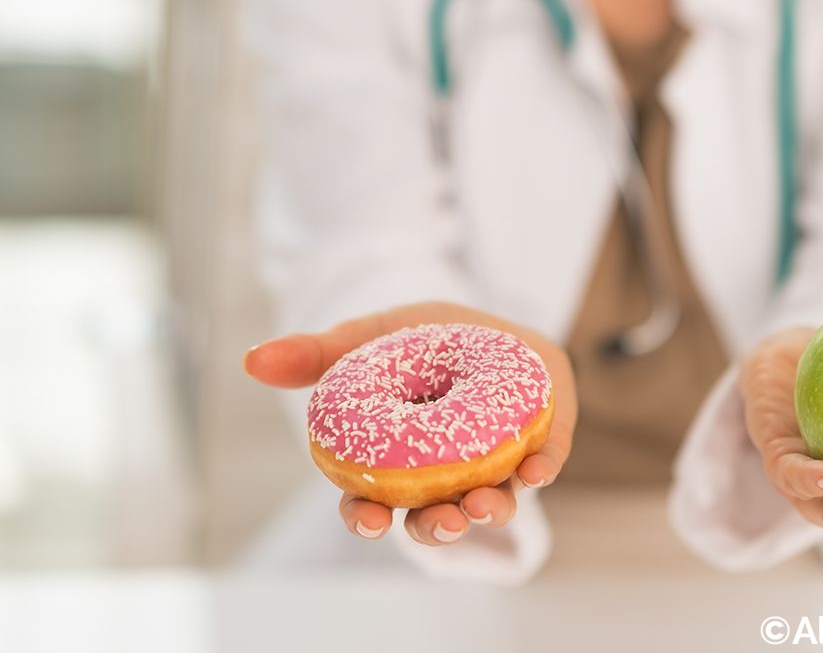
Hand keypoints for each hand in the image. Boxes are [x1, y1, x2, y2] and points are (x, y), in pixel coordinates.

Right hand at [244, 301, 576, 545]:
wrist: (493, 321)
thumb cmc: (425, 339)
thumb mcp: (370, 338)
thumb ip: (317, 354)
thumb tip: (251, 360)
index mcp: (401, 462)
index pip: (376, 502)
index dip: (367, 517)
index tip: (366, 518)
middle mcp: (448, 475)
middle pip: (435, 516)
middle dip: (436, 528)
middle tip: (441, 523)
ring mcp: (496, 463)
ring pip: (491, 501)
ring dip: (489, 509)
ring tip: (484, 505)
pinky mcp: (542, 439)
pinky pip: (543, 461)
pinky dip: (541, 468)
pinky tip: (538, 470)